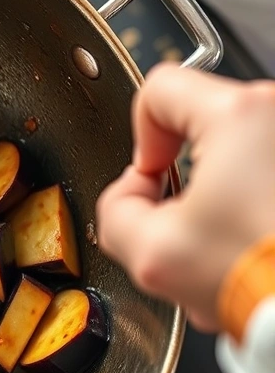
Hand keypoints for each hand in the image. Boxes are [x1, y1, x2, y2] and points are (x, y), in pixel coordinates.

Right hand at [96, 63, 274, 330]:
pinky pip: (267, 176)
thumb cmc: (261, 280)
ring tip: (227, 248)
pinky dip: (255, 210)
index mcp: (240, 117)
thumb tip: (129, 197)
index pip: (159, 92)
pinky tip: (254, 249)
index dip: (140, 140)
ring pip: (239, 156)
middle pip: (201, 127)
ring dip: (223, 199)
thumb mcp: (149, 252)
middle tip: (188, 228)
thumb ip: (114, 209)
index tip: (153, 180)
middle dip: (185, 180)